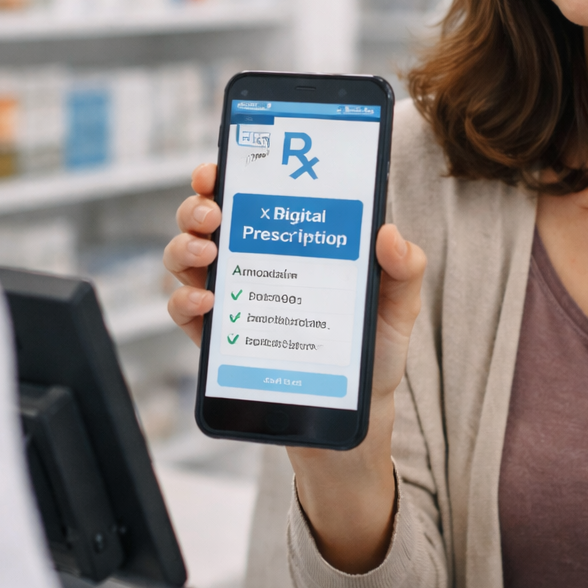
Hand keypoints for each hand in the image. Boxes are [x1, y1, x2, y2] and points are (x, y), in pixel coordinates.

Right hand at [162, 162, 426, 574]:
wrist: (352, 421)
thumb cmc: (372, 352)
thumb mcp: (398, 306)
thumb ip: (404, 268)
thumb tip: (389, 232)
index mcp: (289, 241)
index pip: (251, 193)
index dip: (228, 172)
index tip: (221, 165)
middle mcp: (253, 263)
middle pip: (207, 219)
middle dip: (197, 205)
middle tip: (213, 212)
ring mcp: (231, 299)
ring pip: (185, 257)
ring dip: (184, 246)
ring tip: (207, 251)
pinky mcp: (218, 339)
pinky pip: (184, 311)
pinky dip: (183, 300)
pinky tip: (205, 301)